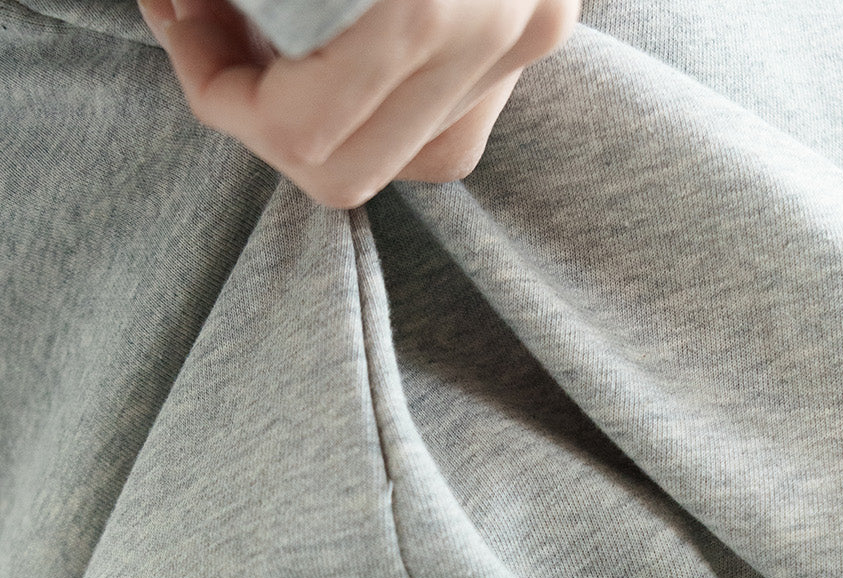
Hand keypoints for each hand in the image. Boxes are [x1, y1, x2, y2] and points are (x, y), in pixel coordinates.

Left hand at [137, 0, 579, 208]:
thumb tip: (174, 1)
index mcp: (428, 2)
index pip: (300, 128)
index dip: (217, 87)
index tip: (178, 11)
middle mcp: (499, 31)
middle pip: (339, 167)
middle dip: (258, 115)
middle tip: (214, 35)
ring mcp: (528, 36)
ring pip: (397, 159)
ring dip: (318, 116)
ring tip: (274, 38)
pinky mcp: (542, 26)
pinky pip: (444, 123)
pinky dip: (381, 102)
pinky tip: (344, 44)